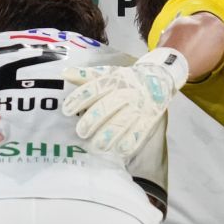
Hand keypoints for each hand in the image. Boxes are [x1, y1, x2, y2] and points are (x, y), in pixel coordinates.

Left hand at [63, 48, 187, 155]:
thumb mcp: (108, 74)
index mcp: (114, 80)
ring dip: (109, 135)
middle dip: (93, 120)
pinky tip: (119, 150)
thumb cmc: (126, 80)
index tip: (67, 110)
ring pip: (123, 121)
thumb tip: (64, 73)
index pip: (95, 89)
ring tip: (98, 146)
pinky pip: (140, 132)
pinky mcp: (149, 119)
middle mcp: (126, 92)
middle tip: (81, 132)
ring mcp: (139, 107)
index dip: (79, 99)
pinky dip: (130, 142)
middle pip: (107, 107)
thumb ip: (86, 76)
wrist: (158, 79)